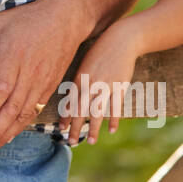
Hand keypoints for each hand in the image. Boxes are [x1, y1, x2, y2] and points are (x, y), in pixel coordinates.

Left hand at [0, 0, 84, 154]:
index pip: (1, 87)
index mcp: (15, 56)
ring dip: (6, 133)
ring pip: (24, 113)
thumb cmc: (29, 18)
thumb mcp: (1, 20)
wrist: (67, 19)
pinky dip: (20, 126)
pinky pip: (34, 110)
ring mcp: (42, 81)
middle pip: (12, 107)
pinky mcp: (50, 86)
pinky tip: (7, 136)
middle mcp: (30, 73)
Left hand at [56, 25, 141, 144]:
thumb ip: (80, 81)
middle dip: (75, 127)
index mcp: (80, 77)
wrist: (122, 39)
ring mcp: (106, 85)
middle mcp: (90, 83)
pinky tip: (111, 130)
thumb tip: (73, 97)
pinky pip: (115, 106)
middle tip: (71, 142)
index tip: (61, 129)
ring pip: (97, 110)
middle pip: (80, 109)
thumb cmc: (101, 51)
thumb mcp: (86, 64)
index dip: (65, 116)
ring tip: (90, 141)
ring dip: (93, 127)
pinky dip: (114, 119)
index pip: (70, 101)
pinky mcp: (120, 85)